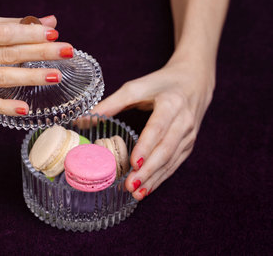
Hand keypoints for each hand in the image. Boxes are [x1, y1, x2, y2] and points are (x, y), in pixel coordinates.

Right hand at [0, 11, 72, 114]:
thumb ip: (12, 24)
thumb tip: (50, 23)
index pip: (0, 34)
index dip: (29, 34)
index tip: (54, 33)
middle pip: (4, 56)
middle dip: (39, 53)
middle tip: (66, 51)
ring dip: (30, 77)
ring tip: (56, 75)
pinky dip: (5, 106)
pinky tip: (25, 108)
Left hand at [90, 54, 214, 199]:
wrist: (194, 82)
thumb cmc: (160, 84)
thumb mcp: (136, 87)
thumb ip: (111, 104)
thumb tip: (82, 120)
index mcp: (171, 104)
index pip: (158, 128)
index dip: (146, 146)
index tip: (134, 163)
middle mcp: (183, 121)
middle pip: (166, 149)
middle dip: (148, 170)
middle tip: (130, 185)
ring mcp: (189, 135)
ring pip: (171, 161)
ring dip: (154, 179)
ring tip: (136, 193)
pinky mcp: (189, 145)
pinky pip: (175, 164)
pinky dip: (161, 178)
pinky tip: (147, 189)